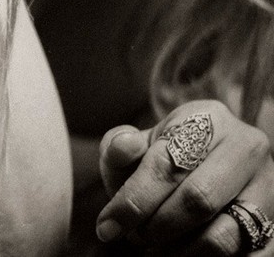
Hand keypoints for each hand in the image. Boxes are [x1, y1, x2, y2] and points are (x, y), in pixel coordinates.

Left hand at [97, 100, 273, 254]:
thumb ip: (121, 147)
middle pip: (197, 200)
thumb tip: (123, 148)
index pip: (166, 166)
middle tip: (137, 237)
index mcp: (207, 119)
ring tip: (158, 248)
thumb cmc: (167, 155)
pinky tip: (185, 256)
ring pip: (222, 236)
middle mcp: (246, 148)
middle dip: (157, 226)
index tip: (106, 227)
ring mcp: (269, 186)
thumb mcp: (139, 143)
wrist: (212, 163)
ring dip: (181, 251)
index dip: (131, 201)